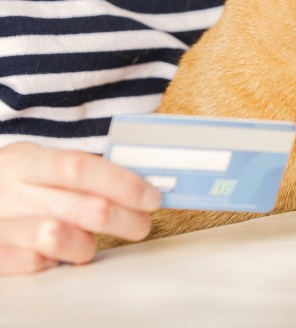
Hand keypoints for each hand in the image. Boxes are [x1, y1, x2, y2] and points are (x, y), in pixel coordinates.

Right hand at [0, 142, 160, 274]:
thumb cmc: (15, 184)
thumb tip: (139, 184)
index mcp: (24, 160)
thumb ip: (80, 171)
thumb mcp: (38, 163)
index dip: (122, 183)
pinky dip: (54, 261)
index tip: (151, 197)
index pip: (79, 167)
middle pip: (85, 207)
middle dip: (126, 219)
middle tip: (141, 223)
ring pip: (59, 238)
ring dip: (87, 243)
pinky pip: (34, 264)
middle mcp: (9, 191)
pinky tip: (57, 253)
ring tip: (90, 240)